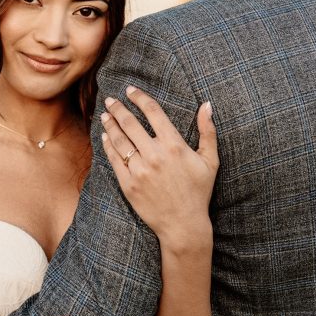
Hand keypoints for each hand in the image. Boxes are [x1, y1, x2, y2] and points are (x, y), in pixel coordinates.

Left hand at [100, 86, 218, 248]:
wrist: (183, 224)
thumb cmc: (198, 191)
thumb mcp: (210, 161)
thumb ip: (207, 131)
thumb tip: (207, 105)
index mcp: (174, 145)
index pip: (152, 112)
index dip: (139, 98)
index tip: (130, 90)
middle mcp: (154, 155)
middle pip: (130, 123)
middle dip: (119, 108)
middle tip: (111, 100)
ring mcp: (139, 170)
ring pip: (119, 140)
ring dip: (110, 124)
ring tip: (105, 115)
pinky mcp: (128, 184)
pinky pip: (114, 160)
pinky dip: (108, 145)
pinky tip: (105, 137)